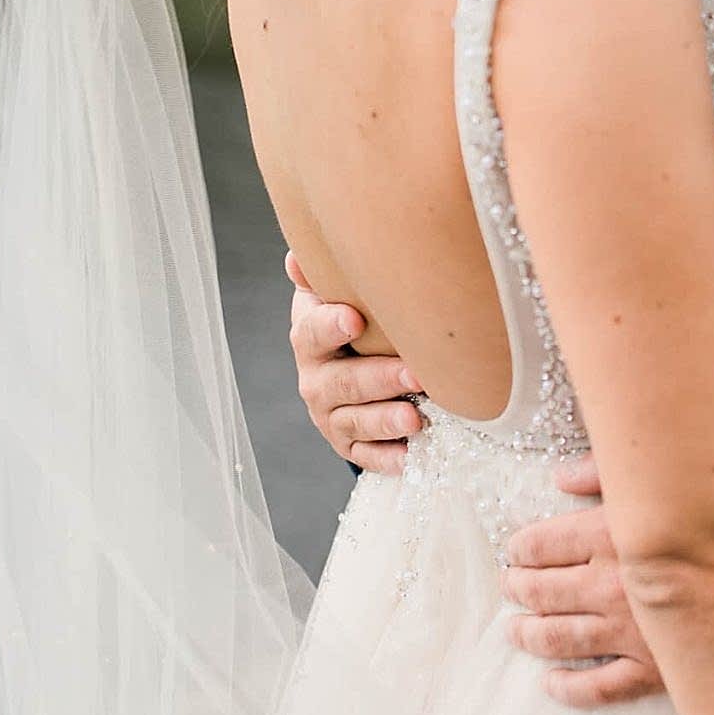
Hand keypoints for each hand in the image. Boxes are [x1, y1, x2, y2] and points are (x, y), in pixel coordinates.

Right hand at [285, 251, 423, 473]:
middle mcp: (316, 383)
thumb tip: (297, 256)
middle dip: (379, 379)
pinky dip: (389, 458)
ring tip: (416, 417)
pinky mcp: (349, 446)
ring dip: (386, 421)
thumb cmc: (350, 322)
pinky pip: (367, 457)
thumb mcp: (331, 295)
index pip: (312, 333)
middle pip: (343, 383)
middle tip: (414, 373)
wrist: (346, 367)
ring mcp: (332, 418)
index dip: (330, 326)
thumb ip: (319, 277)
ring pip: (355, 423)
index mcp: (309, 341)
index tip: (355, 318)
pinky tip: (412, 455)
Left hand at [500, 457, 666, 708]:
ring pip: (563, 638)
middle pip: (545, 590)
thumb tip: (563, 476)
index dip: (522, 548)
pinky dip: (570, 688)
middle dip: (520, 588)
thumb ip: (612, 471)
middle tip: (510, 586)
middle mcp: (614, 587)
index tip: (515, 550)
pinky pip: (601, 687)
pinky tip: (552, 684)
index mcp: (614, 537)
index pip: (545, 543)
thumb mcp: (673, 481)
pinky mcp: (656, 672)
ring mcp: (633, 634)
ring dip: (532, 635)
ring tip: (516, 631)